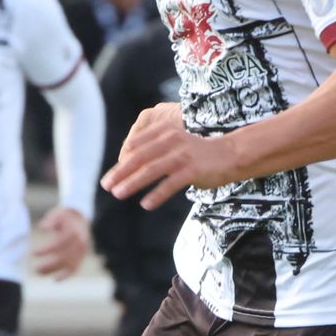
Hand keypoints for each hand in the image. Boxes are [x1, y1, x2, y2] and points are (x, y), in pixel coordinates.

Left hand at [31, 205, 89, 278]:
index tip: (33, 253)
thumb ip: (50, 220)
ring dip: (54, 271)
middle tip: (35, 269)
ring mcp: (82, 251)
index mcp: (73, 231)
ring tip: (39, 273)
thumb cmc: (65, 216)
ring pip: (69, 265)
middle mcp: (80, 242)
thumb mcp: (57, 214)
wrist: (81, 217)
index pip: (59, 244)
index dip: (46, 250)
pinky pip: (75, 268)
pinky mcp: (82, 256)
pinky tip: (55, 280)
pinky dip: (66, 275)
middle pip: (64, 257)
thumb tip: (42, 228)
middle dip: (49, 265)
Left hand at [101, 102, 238, 209]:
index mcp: (163, 131)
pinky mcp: (193, 170)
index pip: (135, 147)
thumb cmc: (196, 154)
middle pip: (139, 158)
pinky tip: (146, 204)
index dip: (120, 163)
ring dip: (133, 183)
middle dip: (121, 173)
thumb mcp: (173, 145)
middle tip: (106, 186)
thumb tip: (125, 168)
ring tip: (119, 194)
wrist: (228, 155)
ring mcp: (182, 155)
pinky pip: (171, 183)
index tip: (109, 179)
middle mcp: (171, 140)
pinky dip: (157, 194)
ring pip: (152, 169)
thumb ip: (153, 152)